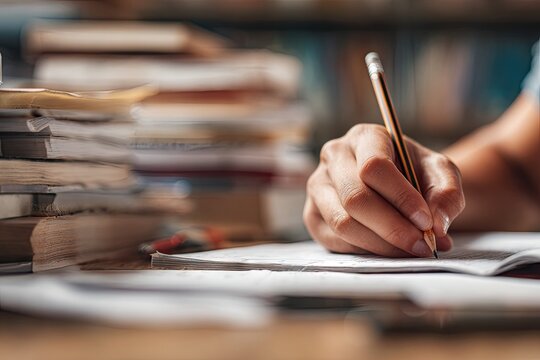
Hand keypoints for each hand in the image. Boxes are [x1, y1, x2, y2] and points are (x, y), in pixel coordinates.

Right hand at [303, 124, 465, 256]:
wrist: (395, 182)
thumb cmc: (415, 172)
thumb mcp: (440, 173)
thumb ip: (446, 194)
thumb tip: (435, 223)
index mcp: (364, 137)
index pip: (374, 167)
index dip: (401, 197)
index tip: (426, 222)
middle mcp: (334, 156)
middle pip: (356, 198)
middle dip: (392, 228)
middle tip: (421, 246)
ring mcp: (318, 185)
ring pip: (343, 222)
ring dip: (380, 244)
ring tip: (408, 251)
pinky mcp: (312, 214)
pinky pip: (334, 239)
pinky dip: (365, 250)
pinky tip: (387, 249)